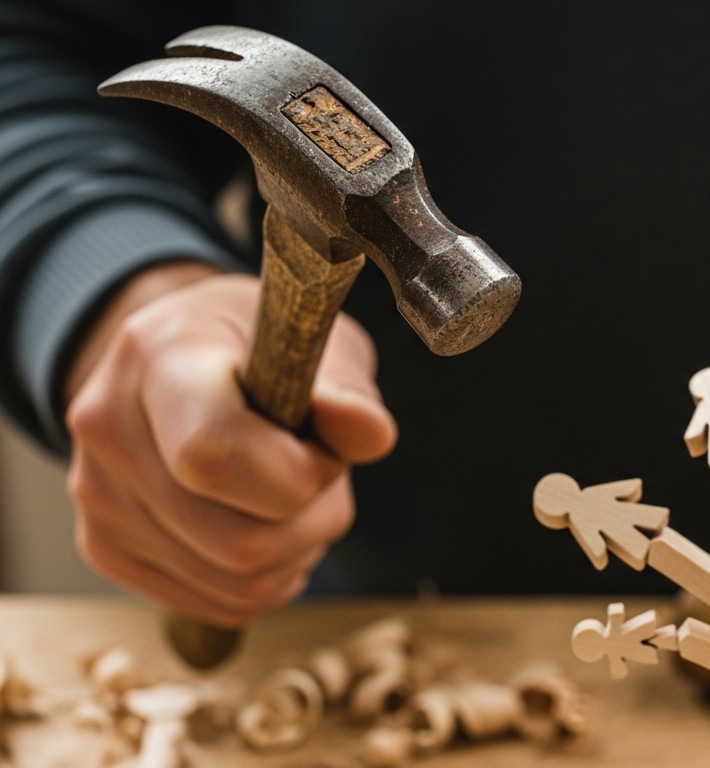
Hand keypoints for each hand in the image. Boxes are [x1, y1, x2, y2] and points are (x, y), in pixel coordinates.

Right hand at [65, 264, 396, 625]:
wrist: (179, 355)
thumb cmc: (255, 345)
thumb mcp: (310, 338)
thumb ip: (347, 388)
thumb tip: (370, 434)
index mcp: (159, 357)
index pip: (213, 457)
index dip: (297, 475)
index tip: (321, 446)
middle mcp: (107, 428)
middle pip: (237, 542)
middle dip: (312, 520)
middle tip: (321, 475)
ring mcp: (96, 495)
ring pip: (235, 583)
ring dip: (297, 553)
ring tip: (296, 497)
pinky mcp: (104, 545)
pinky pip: (216, 602)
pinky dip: (266, 579)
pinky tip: (268, 526)